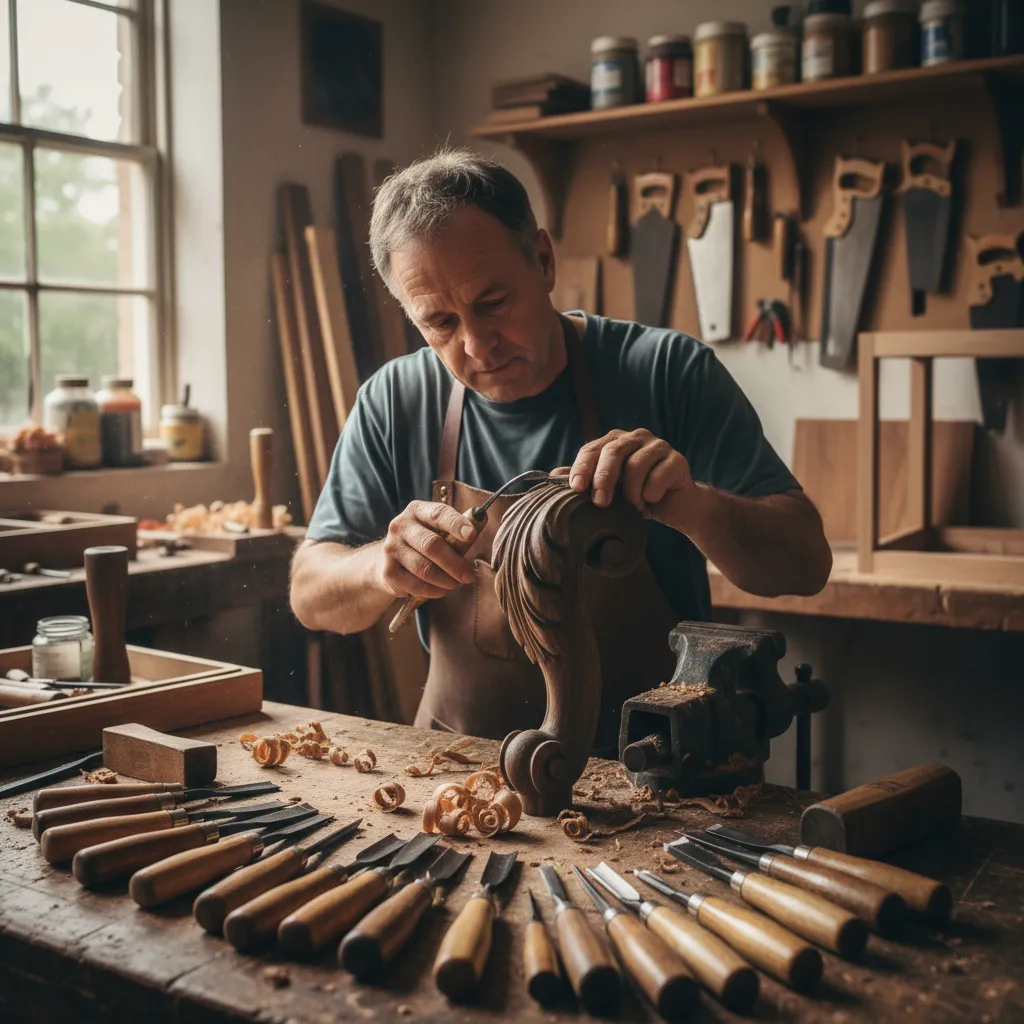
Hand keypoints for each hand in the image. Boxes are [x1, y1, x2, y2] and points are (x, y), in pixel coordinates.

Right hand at [377, 501, 477, 600]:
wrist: (389, 561)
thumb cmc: (423, 543)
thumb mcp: (437, 530)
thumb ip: (456, 529)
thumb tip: (480, 524)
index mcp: (417, 510)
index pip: (438, 514)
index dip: (456, 524)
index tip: (472, 535)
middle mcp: (400, 526)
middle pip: (432, 545)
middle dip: (455, 563)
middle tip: (469, 576)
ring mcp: (391, 548)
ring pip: (425, 568)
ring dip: (446, 580)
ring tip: (456, 583)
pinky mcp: (388, 572)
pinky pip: (417, 586)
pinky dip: (434, 591)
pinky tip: (442, 589)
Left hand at [567, 428, 694, 523]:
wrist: (675, 506)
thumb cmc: (637, 496)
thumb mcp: (608, 491)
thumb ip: (584, 481)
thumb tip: (553, 476)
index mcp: (615, 441)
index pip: (592, 449)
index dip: (582, 468)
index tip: (576, 488)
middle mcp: (636, 437)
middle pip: (613, 451)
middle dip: (603, 479)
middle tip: (600, 503)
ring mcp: (658, 445)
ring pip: (636, 465)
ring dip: (632, 492)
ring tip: (634, 507)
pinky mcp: (677, 459)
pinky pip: (659, 475)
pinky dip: (651, 494)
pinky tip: (651, 502)